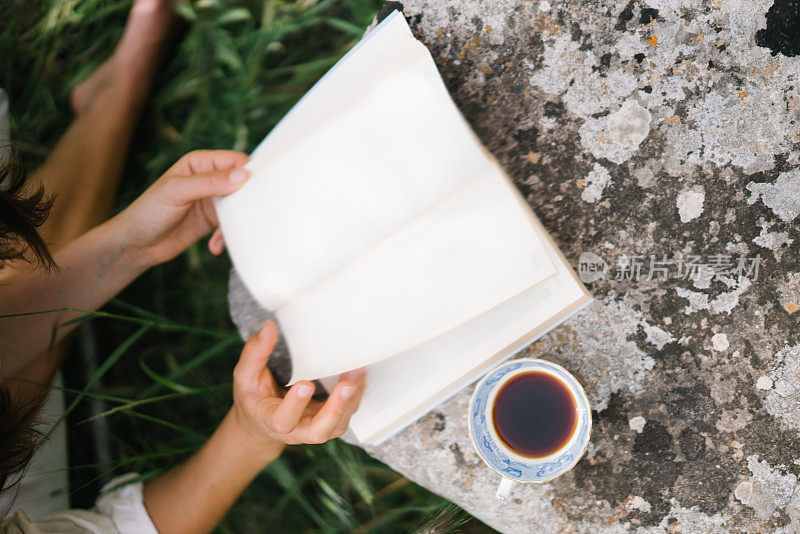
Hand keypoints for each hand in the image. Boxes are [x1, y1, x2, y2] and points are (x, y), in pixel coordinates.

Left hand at [114, 150, 248, 266]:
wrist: (137, 245)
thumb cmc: (149, 212)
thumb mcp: (177, 192)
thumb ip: (210, 182)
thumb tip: (243, 176)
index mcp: (200, 163)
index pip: (235, 161)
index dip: (248, 173)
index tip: (256, 190)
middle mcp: (209, 179)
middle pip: (243, 184)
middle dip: (246, 201)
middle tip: (247, 215)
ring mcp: (212, 201)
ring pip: (240, 207)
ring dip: (236, 223)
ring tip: (222, 236)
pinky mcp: (213, 221)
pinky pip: (231, 225)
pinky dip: (227, 236)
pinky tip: (214, 246)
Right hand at [231, 320, 365, 447]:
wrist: (264, 420)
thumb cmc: (254, 394)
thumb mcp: (245, 375)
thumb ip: (255, 353)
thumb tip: (269, 327)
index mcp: (271, 420)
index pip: (283, 420)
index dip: (295, 405)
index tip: (305, 384)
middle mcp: (297, 430)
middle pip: (319, 431)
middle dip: (335, 409)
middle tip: (347, 386)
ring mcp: (316, 427)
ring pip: (338, 424)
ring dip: (350, 401)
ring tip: (357, 373)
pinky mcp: (330, 421)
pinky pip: (346, 414)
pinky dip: (355, 396)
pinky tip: (359, 374)